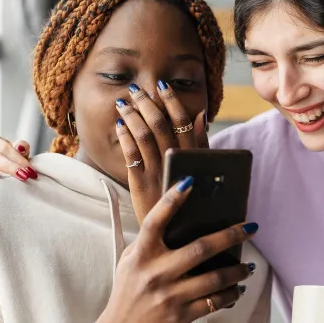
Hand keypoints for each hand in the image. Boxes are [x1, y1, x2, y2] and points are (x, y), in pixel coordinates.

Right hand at [93, 177, 257, 322]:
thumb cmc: (128, 292)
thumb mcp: (131, 262)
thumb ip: (150, 243)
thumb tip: (184, 222)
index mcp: (141, 255)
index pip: (155, 220)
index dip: (171, 199)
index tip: (190, 182)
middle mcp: (156, 273)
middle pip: (201, 249)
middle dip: (231, 236)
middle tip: (251, 228)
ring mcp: (170, 295)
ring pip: (215, 278)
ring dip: (237, 270)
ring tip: (247, 266)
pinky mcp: (181, 316)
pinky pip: (214, 302)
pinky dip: (231, 294)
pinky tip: (238, 288)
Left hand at [115, 84, 208, 223]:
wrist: (180, 237)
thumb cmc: (194, 202)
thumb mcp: (204, 172)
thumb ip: (202, 144)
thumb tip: (200, 115)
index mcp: (194, 158)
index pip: (183, 122)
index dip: (171, 101)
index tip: (162, 85)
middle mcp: (177, 164)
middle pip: (160, 125)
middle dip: (147, 103)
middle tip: (137, 90)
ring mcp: (158, 174)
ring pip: (143, 136)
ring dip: (132, 115)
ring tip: (124, 102)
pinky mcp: (141, 185)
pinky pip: (130, 155)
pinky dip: (124, 136)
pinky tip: (119, 124)